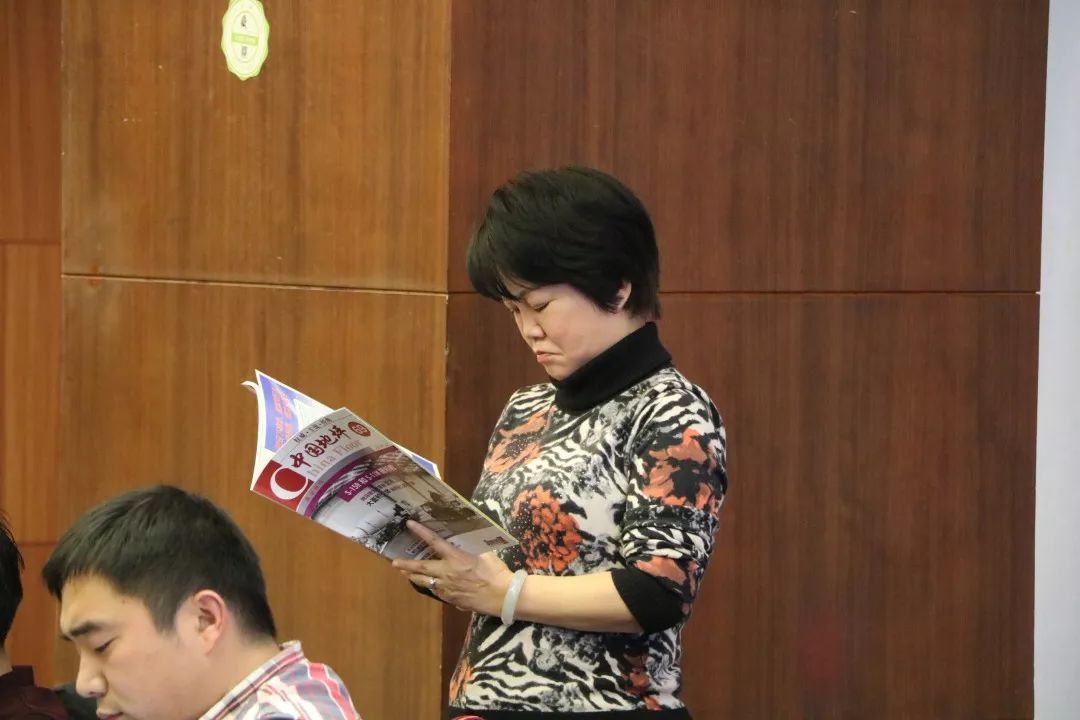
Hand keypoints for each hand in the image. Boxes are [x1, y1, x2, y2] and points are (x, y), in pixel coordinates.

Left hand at [392, 520, 514, 615]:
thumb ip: (471, 548)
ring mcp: (448, 589)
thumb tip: (464, 542)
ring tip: (405, 573)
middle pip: (422, 568)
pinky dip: (429, 586)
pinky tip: (428, 584)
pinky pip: (436, 592)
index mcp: (457, 558)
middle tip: (394, 563)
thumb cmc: (497, 572)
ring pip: (425, 582)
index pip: (435, 542)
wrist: (503, 597)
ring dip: (413, 577)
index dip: (421, 532)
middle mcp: (448, 573)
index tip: (409, 525)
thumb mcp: (485, 554)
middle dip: (406, 565)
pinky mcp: (452, 600)